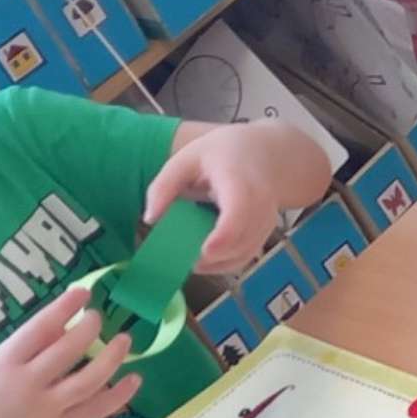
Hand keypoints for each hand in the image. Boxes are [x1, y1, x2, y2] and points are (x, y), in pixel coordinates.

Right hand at [0, 285, 140, 417]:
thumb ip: (28, 348)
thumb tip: (66, 325)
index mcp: (3, 364)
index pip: (38, 329)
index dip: (63, 308)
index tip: (83, 293)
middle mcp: (25, 386)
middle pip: (66, 351)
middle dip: (88, 329)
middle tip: (97, 317)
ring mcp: (45, 410)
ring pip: (88, 381)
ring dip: (111, 358)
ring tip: (124, 339)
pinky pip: (95, 410)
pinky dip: (118, 395)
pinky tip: (135, 379)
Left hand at [146, 124, 284, 271]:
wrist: (265, 154)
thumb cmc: (222, 154)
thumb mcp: (187, 159)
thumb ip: (164, 186)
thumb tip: (149, 219)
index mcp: (239, 181)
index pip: (239, 213)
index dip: (224, 236)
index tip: (203, 252)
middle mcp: (261, 204)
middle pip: (242, 240)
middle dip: (213, 257)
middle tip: (182, 259)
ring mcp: (266, 220)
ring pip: (244, 253)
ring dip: (216, 263)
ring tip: (189, 260)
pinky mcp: (264, 233)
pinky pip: (246, 256)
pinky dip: (224, 263)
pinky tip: (204, 260)